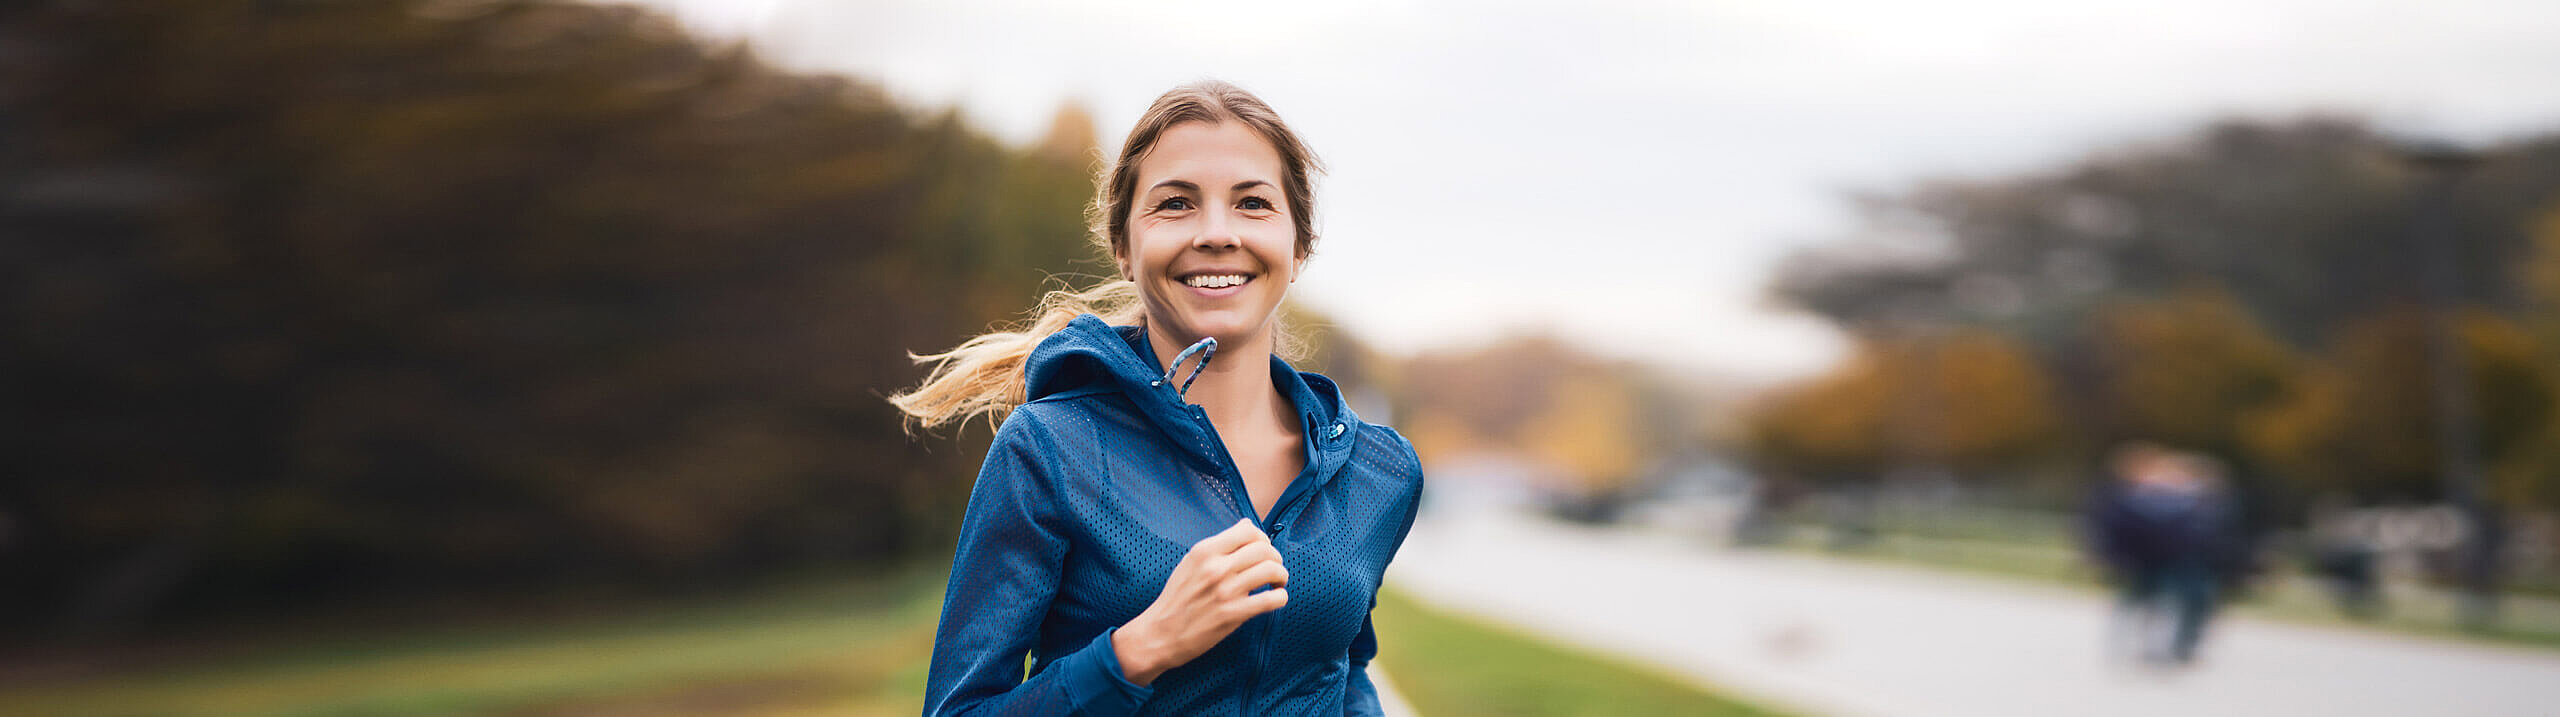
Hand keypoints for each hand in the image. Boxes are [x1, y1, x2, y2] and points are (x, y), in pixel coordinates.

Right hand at [1113, 518, 1288, 685]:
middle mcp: (1216, 567)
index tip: (1262, 550)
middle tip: (1273, 568)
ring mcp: (1225, 591)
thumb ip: (1219, 545)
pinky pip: (1272, 599)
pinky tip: (1274, 599)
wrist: (1159, 634)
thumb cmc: (1176, 598)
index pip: (1248, 530)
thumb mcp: (1190, 563)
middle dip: (1275, 557)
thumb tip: (1247, 525)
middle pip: (1265, 549)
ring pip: (1272, 570)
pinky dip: (1280, 597)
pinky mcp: (1233, 614)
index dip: (1262, 538)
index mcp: (1204, 551)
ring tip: (1276, 583)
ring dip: (1281, 576)